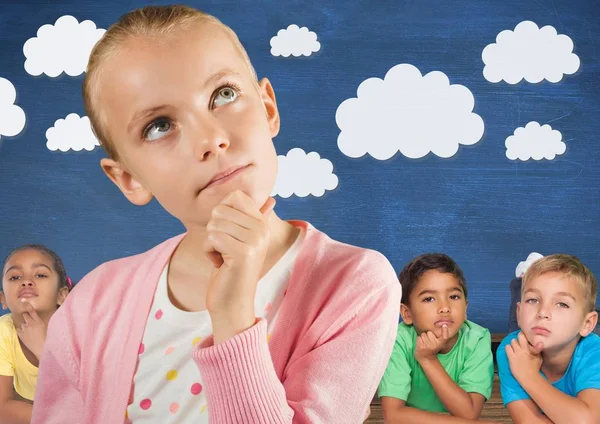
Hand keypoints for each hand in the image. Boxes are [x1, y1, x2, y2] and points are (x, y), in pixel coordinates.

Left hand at [16, 300, 47, 359]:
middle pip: (25, 315)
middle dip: (26, 316)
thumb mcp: (47, 327)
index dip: (27, 304)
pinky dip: (22, 331)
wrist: (41, 348)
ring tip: (30, 332)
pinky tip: (27, 335)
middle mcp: (30, 323)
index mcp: (38, 321)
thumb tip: (41, 318)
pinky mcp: (20, 334)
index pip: (31, 310)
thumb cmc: (47, 338)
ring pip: (23, 323)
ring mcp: (24, 329)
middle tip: (30, 321)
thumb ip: (42, 321)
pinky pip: (19, 329)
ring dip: (25, 325)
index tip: (23, 300)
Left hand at [204, 190, 275, 341]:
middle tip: (223, 248)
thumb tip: (270, 200)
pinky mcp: (244, 253)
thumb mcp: (242, 241)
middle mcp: (262, 229)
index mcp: (262, 223)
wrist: (232, 303)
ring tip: (222, 257)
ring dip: (210, 242)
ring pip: (214, 224)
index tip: (227, 232)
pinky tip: (219, 264)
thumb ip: (252, 219)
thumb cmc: (231, 270)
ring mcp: (255, 241)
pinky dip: (208, 252)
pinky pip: (212, 238)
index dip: (221, 211)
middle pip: (220, 209)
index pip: (235, 195)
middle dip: (213, 229)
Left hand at [414, 325, 449, 361]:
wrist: (426, 358)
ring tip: (425, 343)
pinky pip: (418, 337)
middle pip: (429, 332)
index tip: (444, 325)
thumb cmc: (433, 347)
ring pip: (423, 334)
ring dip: (423, 338)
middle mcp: (435, 345)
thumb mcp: (439, 343)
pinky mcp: (421, 346)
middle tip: (429, 341)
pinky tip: (421, 344)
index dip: (445, 330)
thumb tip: (444, 325)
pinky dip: (419, 340)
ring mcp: (428, 346)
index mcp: (441, 343)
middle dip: (428, 335)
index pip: (444, 336)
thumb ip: (441, 335)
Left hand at [505, 331, 543, 381]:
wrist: (529, 378)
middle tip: (520, 342)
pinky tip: (511, 351)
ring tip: (516, 347)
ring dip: (514, 343)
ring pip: (513, 341)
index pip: (525, 336)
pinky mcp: (511, 358)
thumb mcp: (539, 357)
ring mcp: (517, 353)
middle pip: (519, 337)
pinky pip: (507, 347)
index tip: (525, 335)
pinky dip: (508, 348)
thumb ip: (537, 349)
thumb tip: (540, 342)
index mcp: (531, 349)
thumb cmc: (535, 368)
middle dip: (519, 338)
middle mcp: (523, 349)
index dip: (524, 334)